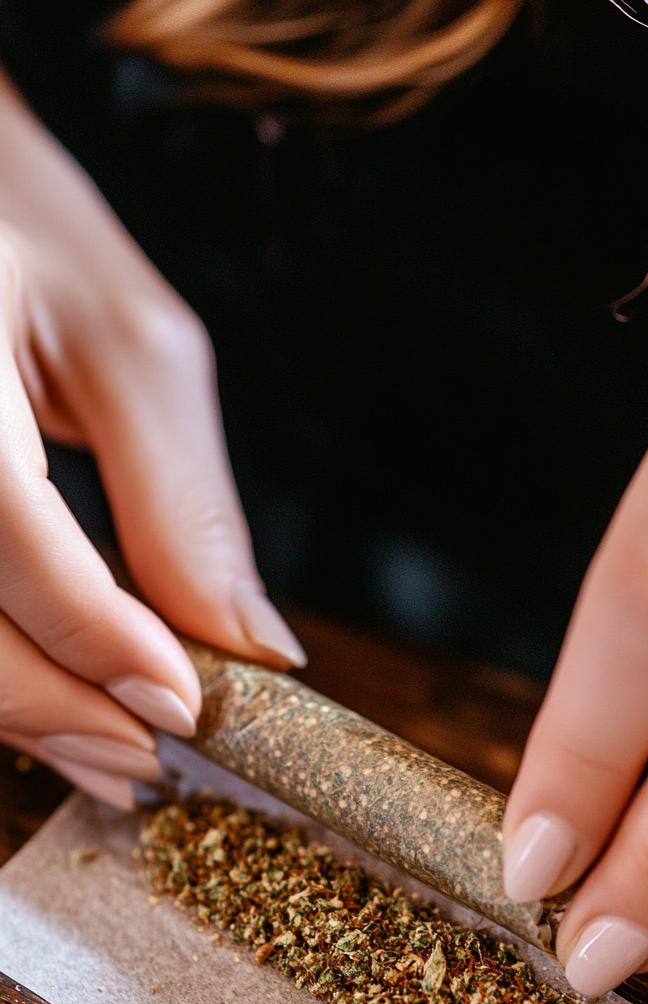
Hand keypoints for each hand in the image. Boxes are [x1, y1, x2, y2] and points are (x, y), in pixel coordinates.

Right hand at [0, 74, 304, 806]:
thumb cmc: (22, 229)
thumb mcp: (132, 346)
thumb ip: (184, 506)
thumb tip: (252, 650)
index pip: (0, 522)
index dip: (91, 632)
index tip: (181, 706)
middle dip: (51, 707)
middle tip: (147, 760)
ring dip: (14, 715)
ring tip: (105, 748)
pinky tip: (45, 699)